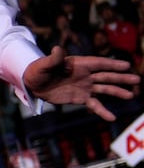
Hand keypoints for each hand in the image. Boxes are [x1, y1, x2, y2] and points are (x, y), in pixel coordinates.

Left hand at [22, 47, 140, 121]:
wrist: (34, 83)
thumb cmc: (39, 70)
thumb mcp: (44, 64)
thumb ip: (53, 59)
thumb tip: (57, 49)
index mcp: (80, 64)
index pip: (99, 63)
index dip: (112, 64)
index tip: (126, 65)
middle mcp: (86, 74)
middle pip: (106, 76)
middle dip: (120, 78)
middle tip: (136, 80)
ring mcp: (85, 86)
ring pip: (104, 89)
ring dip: (117, 92)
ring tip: (131, 96)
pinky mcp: (81, 98)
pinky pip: (95, 105)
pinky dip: (103, 111)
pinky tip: (112, 118)